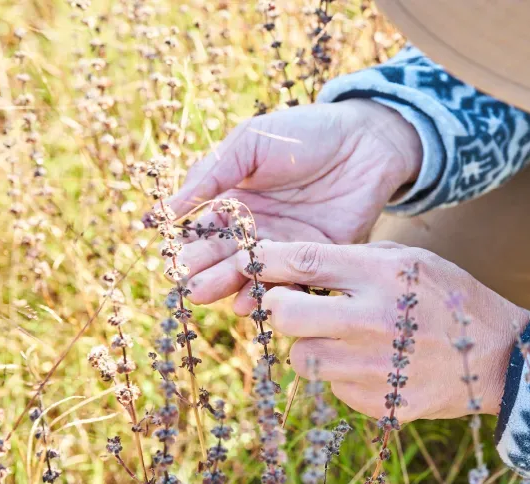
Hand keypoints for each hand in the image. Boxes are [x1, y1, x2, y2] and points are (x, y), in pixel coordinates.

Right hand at [168, 99, 421, 305]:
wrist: (364, 140)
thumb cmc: (302, 133)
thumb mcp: (248, 144)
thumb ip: (210, 176)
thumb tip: (165, 209)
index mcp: (233, 201)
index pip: (203, 230)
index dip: (187, 245)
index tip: (173, 262)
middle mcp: (255, 228)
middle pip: (224, 256)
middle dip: (206, 272)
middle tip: (192, 287)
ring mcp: (285, 244)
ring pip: (252, 271)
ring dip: (232, 285)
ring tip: (216, 296)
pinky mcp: (315, 256)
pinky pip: (290, 279)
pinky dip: (273, 291)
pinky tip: (254, 303)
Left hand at [234, 240, 529, 420]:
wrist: (500, 356)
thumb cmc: (446, 297)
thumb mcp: (407, 260)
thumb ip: (352, 260)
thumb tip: (290, 269)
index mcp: (383, 276)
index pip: (305, 263)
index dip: (266, 262)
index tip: (248, 261)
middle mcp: (375, 321)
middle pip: (287, 316)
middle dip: (279, 308)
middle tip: (293, 305)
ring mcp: (377, 368)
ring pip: (303, 358)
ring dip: (312, 345)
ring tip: (342, 336)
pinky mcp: (380, 403)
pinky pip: (332, 387)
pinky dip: (340, 374)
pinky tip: (370, 362)